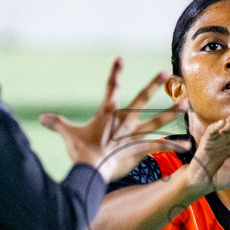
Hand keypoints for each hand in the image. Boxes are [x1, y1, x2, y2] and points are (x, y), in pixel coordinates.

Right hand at [40, 58, 183, 183]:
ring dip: (170, 113)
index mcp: (107, 114)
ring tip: (184, 104)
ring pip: (155, 121)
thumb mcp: (68, 135)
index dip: (115, 73)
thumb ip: (58, 124)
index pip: (111, 89)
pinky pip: (159, 147)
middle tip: (165, 73)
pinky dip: (173, 146)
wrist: (90, 170)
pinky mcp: (139, 150)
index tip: (120, 59)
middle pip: (139, 100)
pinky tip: (188, 145)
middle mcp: (123, 121)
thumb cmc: (80, 152)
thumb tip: (42, 117)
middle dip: (152, 86)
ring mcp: (133, 135)